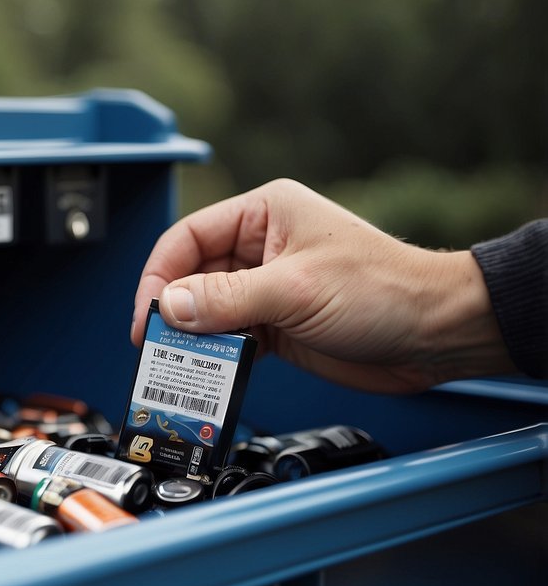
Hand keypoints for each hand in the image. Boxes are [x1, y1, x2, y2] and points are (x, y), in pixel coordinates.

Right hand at [131, 178, 514, 392]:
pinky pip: (230, 338)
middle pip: (191, 276)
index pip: (189, 238)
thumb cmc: (386, 290)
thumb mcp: (295, 290)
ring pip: (208, 311)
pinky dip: (217, 356)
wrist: (438, 334)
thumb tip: (170, 306)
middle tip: (155, 345)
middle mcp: (260, 246)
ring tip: (179, 363)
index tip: (147, 314)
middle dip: (173, 311)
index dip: (160, 275)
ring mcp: (267, 287)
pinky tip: (211, 371)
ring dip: (193, 338)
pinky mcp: (276, 324)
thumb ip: (227, 298)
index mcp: (264, 213)